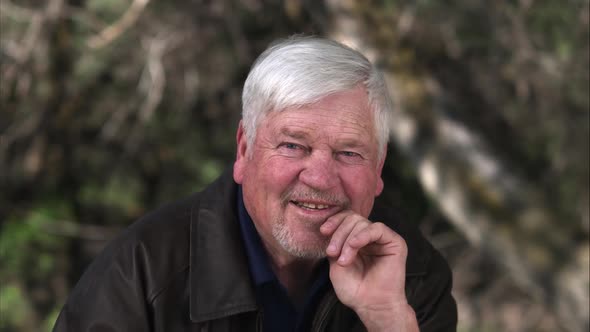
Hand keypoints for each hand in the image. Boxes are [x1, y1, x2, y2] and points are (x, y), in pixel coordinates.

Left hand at [320, 210, 418, 331]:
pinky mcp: (395, 242)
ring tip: (344, 260)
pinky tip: (354, 246)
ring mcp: (383, 239)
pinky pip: (377, 228)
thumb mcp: (336, 264)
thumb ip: (335, 244)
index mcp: (357, 240)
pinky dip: (362, 235)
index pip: (346, 219)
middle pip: (352, 219)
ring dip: (347, 240)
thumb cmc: (355, 289)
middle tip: (332, 253)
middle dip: (338, 234)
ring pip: (362, 223)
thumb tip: (330, 229)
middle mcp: (370, 237)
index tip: (323, 231)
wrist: (371, 306)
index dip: (334, 221)